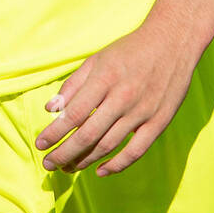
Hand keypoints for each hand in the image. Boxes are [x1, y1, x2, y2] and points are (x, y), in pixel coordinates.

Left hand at [33, 18, 198, 176]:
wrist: (173, 42)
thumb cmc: (130, 50)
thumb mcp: (97, 59)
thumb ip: (73, 84)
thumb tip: (50, 109)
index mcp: (105, 78)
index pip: (74, 113)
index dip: (54, 132)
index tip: (40, 144)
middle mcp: (123, 97)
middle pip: (88, 134)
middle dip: (64, 152)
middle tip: (49, 164)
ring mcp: (142, 111)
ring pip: (108, 145)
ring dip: (85, 160)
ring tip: (68, 167)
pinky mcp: (159, 122)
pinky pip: (135, 151)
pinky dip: (117, 165)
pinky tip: (100, 171)